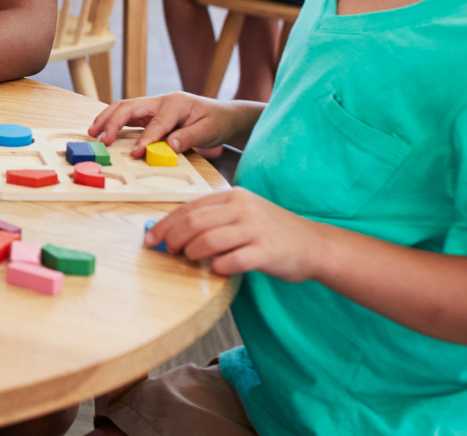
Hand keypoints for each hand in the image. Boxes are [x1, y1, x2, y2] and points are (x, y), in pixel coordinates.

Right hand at [88, 92, 246, 156]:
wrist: (223, 115)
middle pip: (129, 107)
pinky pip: (127, 115)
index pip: (156, 123)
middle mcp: (160, 101)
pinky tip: (104, 130)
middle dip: (113, 122)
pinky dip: (113, 121)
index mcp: (175, 103)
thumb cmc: (216, 122)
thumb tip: (169, 147)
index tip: (136, 153)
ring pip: (123, 108)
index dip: (145, 139)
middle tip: (102, 139)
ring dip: (107, 119)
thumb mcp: (208, 131)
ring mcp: (153, 106)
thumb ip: (188, 138)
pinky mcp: (149, 113)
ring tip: (94, 132)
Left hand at [146, 188, 326, 279]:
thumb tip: (173, 231)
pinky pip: (232, 261)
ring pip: (208, 240)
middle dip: (173, 239)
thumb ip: (214, 218)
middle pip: (194, 222)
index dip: (165, 224)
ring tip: (191, 259)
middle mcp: (243, 208)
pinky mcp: (266, 252)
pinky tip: (217, 270)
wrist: (314, 244)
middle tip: (167, 251)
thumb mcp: (243, 214)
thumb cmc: (272, 231)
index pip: (189, 208)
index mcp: (233, 197)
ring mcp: (255, 229)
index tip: (151, 238)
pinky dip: (218, 267)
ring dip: (192, 253)